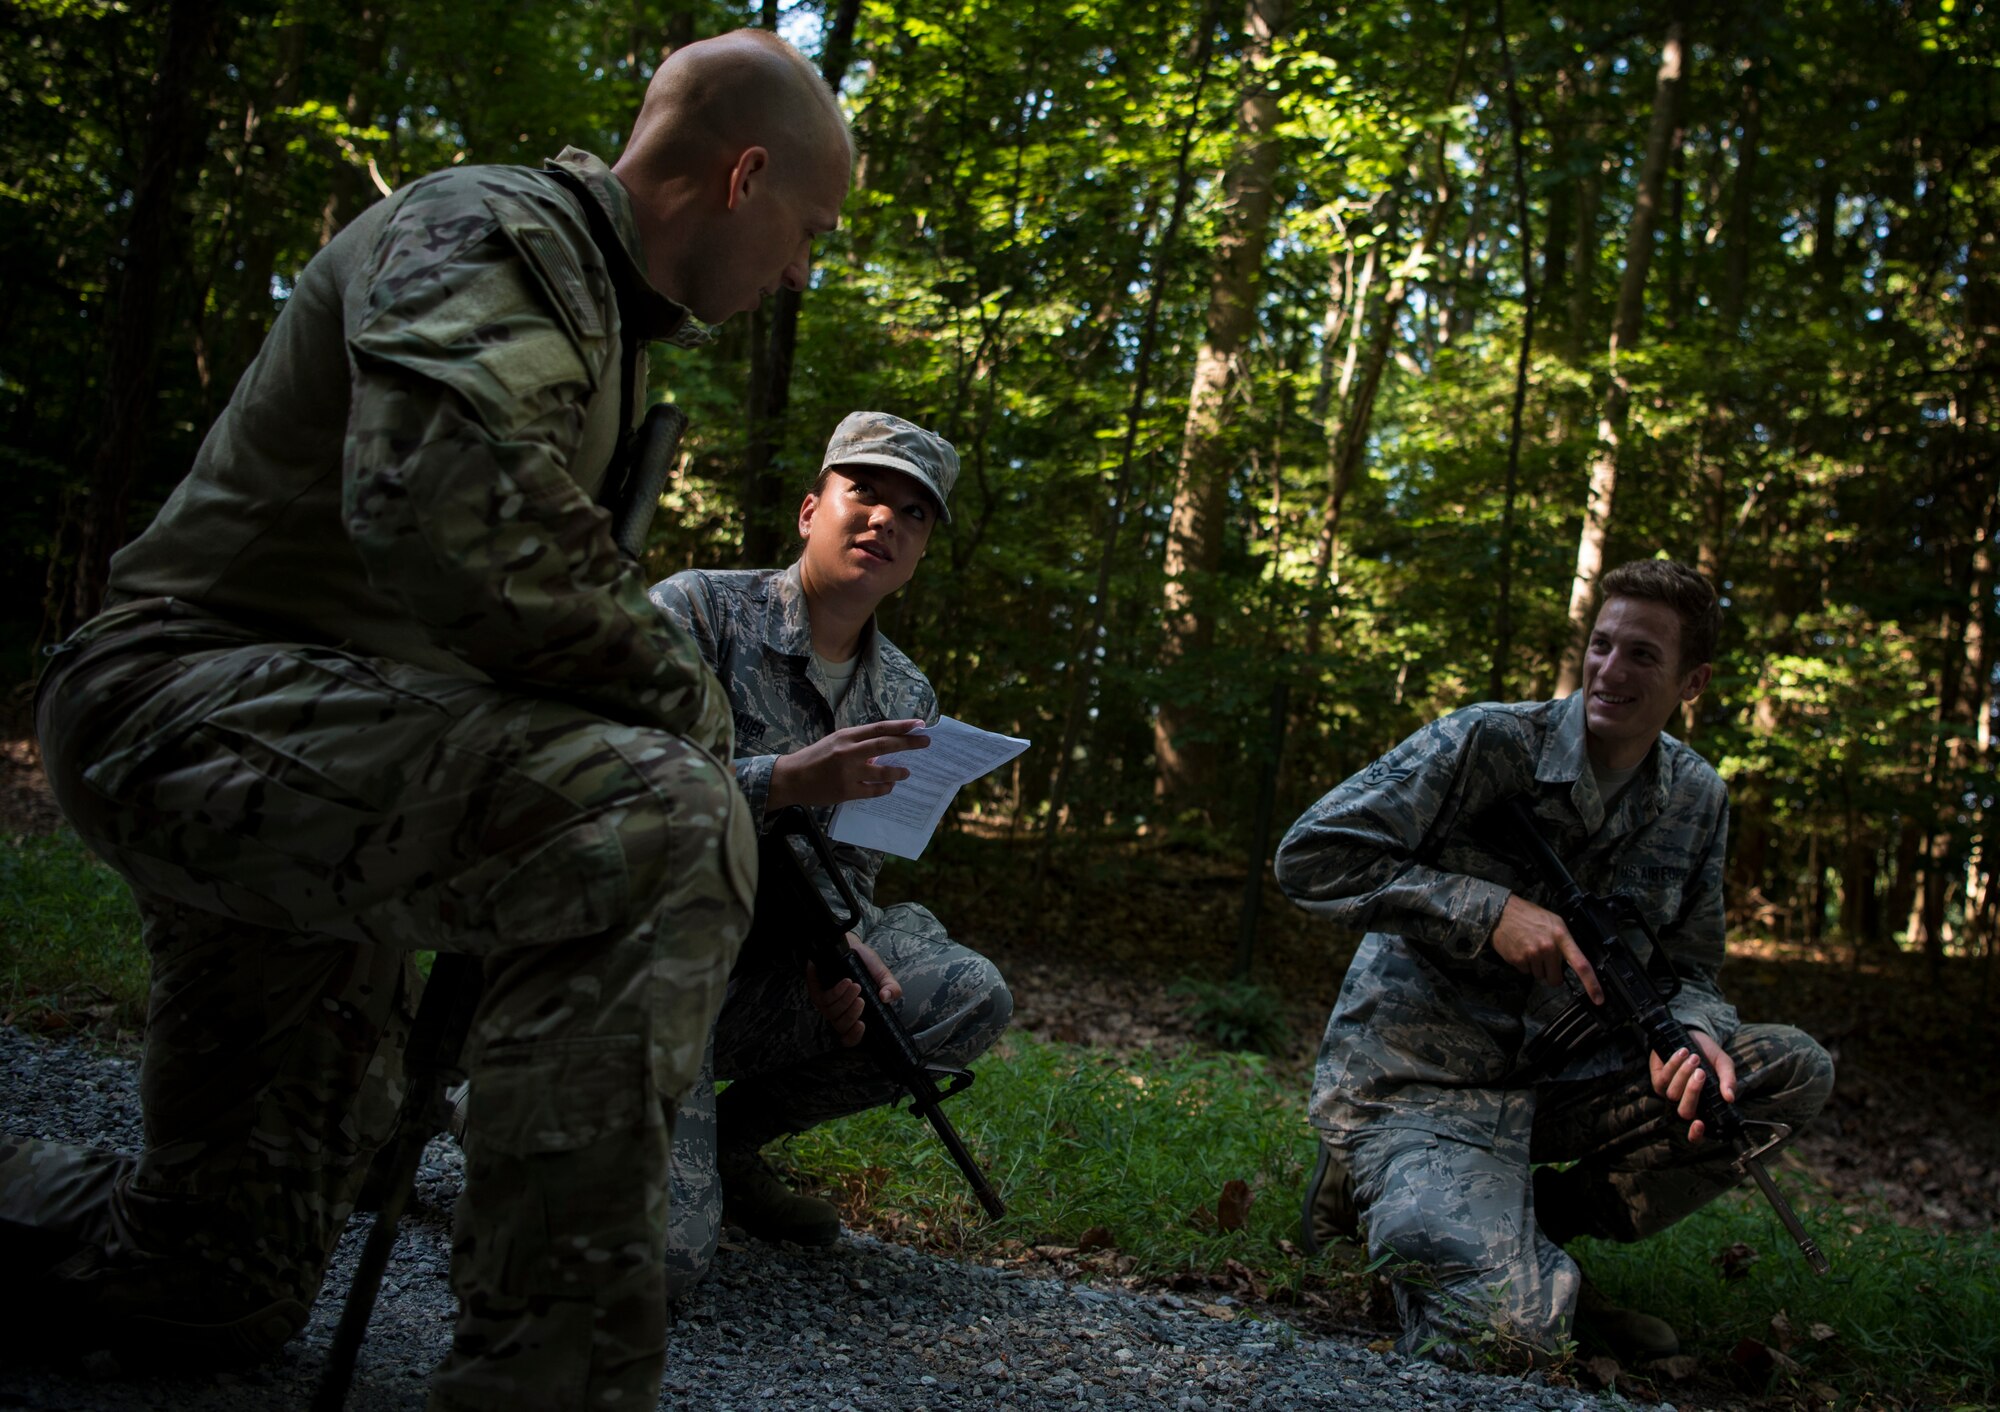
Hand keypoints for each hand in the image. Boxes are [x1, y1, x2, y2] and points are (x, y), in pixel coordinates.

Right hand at [766, 719, 928, 811]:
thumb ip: (858, 743)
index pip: (879, 728)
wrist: (792, 778)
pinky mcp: (846, 791)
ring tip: (908, 772)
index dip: (901, 726)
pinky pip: (873, 791)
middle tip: (925, 742)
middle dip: (908, 743)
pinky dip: (884, 788)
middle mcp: (848, 752)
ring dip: (898, 771)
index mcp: (846, 736)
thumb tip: (884, 748)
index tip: (919, 724)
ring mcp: (847, 773)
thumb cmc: (816, 758)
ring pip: (882, 772)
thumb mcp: (835, 742)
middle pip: (885, 746)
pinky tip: (890, 787)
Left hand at [805, 934, 901, 1046]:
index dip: (854, 1037)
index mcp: (854, 1013)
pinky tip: (845, 982)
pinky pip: (823, 998)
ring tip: (855, 985)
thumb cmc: (864, 963)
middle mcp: (839, 1012)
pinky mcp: (816, 991)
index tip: (863, 1026)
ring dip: (844, 1000)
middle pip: (840, 1027)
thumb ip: (891, 986)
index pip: (850, 1037)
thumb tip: (887, 997)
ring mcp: (826, 1003)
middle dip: (851, 1015)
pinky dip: (836, 991)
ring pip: (832, 1013)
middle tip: (861, 999)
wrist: (849, 944)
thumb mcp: (882, 974)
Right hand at [1489, 894, 1604, 1003]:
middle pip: (1555, 979)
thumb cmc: (1529, 915)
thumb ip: (1564, 942)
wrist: (1501, 912)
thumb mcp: (1554, 922)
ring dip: (1535, 967)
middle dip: (1551, 974)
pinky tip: (1520, 949)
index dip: (1592, 984)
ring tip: (1529, 947)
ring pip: (1539, 976)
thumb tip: (1571, 961)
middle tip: (1544, 958)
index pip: (1581, 964)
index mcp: (1561, 936)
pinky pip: (1525, 972)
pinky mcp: (1518, 959)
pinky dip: (1523, 964)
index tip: (1599, 999)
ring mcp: (1532, 954)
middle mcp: (1548, 947)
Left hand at [1649, 1028, 1736, 1143]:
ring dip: (1683, 1074)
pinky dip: (1673, 1065)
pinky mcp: (1657, 1081)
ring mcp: (1670, 1093)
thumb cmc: (1709, 1055)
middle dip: (1692, 1092)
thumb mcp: (1724, 1065)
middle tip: (1701, 1073)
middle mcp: (1685, 1103)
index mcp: (1703, 1106)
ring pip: (1673, 1094)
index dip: (1696, 1135)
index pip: (1696, 1133)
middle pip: (1684, 1112)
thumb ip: (1728, 1081)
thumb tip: (1730, 1097)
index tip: (1700, 1124)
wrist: (1691, 1035)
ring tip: (1694, 1057)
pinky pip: (1663, 1079)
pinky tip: (1682, 1052)